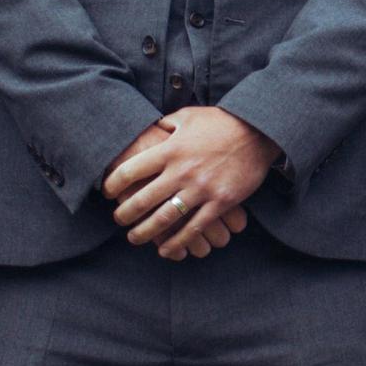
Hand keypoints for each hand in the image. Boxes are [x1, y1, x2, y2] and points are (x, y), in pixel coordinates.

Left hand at [105, 106, 277, 259]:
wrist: (258, 131)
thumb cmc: (221, 122)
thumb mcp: (188, 116)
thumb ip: (165, 125)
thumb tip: (150, 129)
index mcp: (170, 149)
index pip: (131, 170)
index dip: (114, 183)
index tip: (107, 192)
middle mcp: (182, 171)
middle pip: (143, 200)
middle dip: (125, 214)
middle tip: (118, 220)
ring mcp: (201, 189)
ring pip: (165, 219)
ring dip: (146, 233)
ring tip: (134, 239)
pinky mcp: (220, 202)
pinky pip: (194, 228)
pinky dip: (177, 242)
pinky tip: (166, 249)